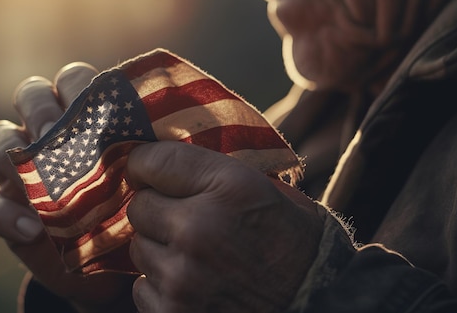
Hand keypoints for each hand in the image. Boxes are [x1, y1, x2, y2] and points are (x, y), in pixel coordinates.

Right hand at [0, 63, 135, 312]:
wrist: (115, 258)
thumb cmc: (137, 203)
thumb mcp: (150, 175)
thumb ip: (157, 149)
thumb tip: (183, 125)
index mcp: (84, 117)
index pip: (71, 79)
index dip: (79, 84)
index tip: (99, 107)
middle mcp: (48, 134)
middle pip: (30, 95)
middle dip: (41, 109)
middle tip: (59, 135)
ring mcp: (22, 170)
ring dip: (13, 153)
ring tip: (42, 178)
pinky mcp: (6, 212)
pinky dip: (3, 214)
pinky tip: (33, 230)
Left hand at [126, 141, 322, 312]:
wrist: (317, 300)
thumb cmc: (295, 243)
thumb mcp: (268, 189)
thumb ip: (215, 172)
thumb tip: (165, 160)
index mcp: (230, 187)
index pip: (155, 160)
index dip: (146, 163)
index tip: (147, 169)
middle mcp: (201, 228)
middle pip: (139, 205)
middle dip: (157, 208)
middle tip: (182, 216)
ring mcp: (183, 276)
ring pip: (139, 247)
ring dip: (160, 247)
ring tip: (195, 253)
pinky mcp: (173, 312)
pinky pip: (142, 287)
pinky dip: (162, 284)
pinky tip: (195, 282)